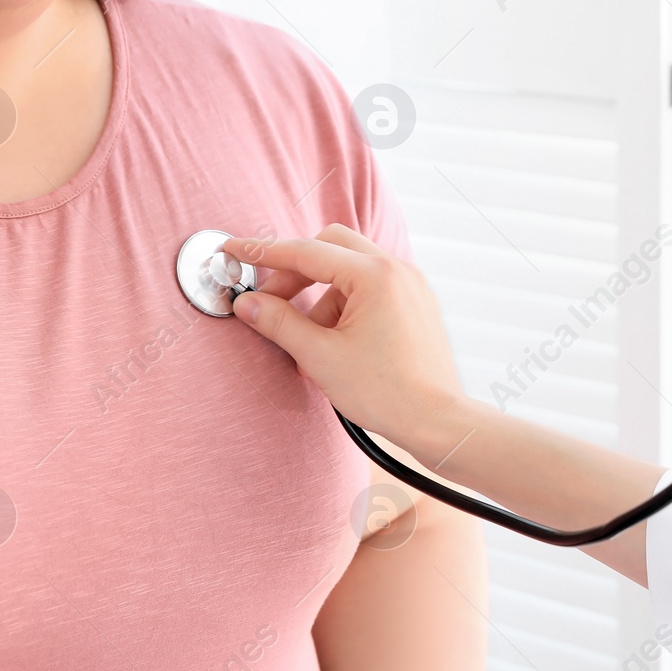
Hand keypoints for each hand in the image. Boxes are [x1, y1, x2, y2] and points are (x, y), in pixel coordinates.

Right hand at [220, 225, 463, 456]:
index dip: (263, 253)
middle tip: (271, 301)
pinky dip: (346, 305)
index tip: (233, 250)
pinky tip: (336, 344)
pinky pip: (371, 289)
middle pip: (331, 247)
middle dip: (296, 271)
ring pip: (350, 270)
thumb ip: (280, 323)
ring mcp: (411, 286)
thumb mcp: (321, 357)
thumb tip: (248, 303)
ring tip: (313, 343)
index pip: (306, 251)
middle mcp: (398, 271)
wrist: (438, 422)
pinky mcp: (416, 304)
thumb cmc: (388, 393)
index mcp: (376, 276)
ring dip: (322, 296)